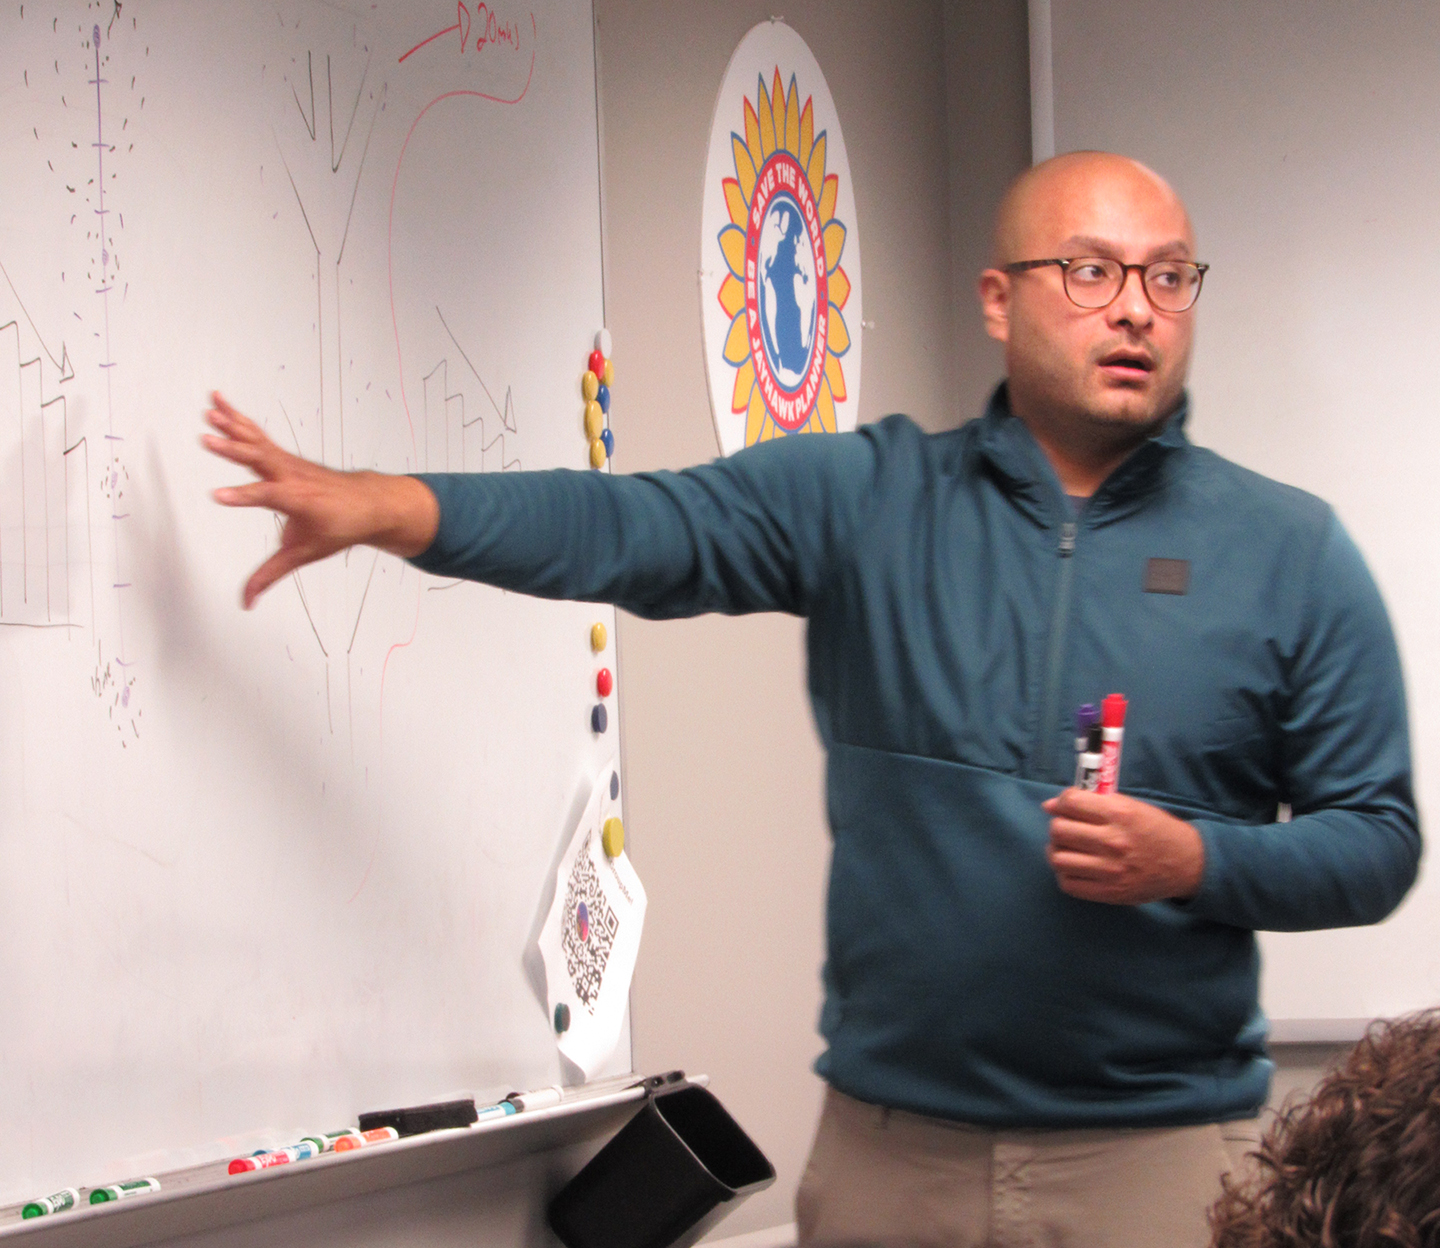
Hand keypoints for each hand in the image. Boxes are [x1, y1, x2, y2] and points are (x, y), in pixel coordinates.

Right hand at [202, 392, 438, 607]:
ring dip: (232, 426)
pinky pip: (257, 435)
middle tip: (207, 439)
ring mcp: (287, 462)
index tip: (217, 496)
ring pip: (257, 441)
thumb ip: (270, 574)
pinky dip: (238, 419)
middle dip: (233, 450)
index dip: (243, 497)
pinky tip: (219, 404)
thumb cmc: (339, 527)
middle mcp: (292, 476)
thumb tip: (246, 601)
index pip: (266, 497)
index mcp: (298, 500)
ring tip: (209, 412)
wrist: (368, 503)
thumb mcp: (305, 554)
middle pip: (260, 460)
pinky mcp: (282, 455)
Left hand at [1041, 788, 1203, 904]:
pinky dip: (1064, 874)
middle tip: (1065, 830)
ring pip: (1058, 858)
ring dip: (1056, 851)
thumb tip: (1050, 806)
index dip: (1061, 802)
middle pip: (1059, 830)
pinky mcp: (1109, 892)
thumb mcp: (1131, 807)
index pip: (1071, 802)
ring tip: (1066, 849)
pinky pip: (1068, 884)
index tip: (1064, 807)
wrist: (1186, 863)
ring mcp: (1110, 869)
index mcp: (1119, 814)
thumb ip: (1094, 803)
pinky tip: (1074, 868)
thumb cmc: (1155, 830)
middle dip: (1057, 827)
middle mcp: (1112, 841)